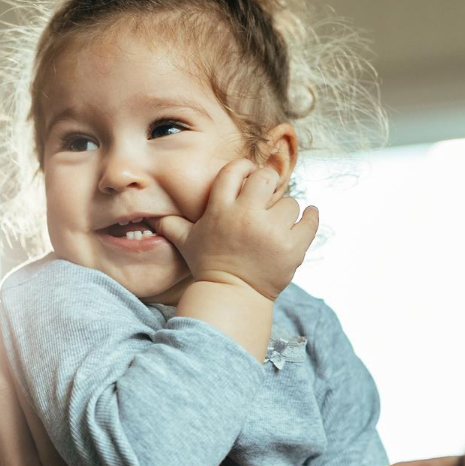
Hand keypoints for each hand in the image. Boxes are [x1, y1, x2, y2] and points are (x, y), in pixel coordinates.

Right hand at [155, 158, 318, 301]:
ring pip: (289, 202)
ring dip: (285, 211)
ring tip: (277, 225)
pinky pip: (310, 220)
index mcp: (220, 210)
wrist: (232, 296)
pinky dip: (310, 217)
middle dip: (266, 186)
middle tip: (265, 200)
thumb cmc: (209, 266)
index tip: (249, 177)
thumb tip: (153, 217)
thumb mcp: (187, 243)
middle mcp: (246, 216)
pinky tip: (306, 217)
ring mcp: (271, 231)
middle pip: (265, 178)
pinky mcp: (292, 246)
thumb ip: (172, 225)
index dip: (244, 169)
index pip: (235, 171)